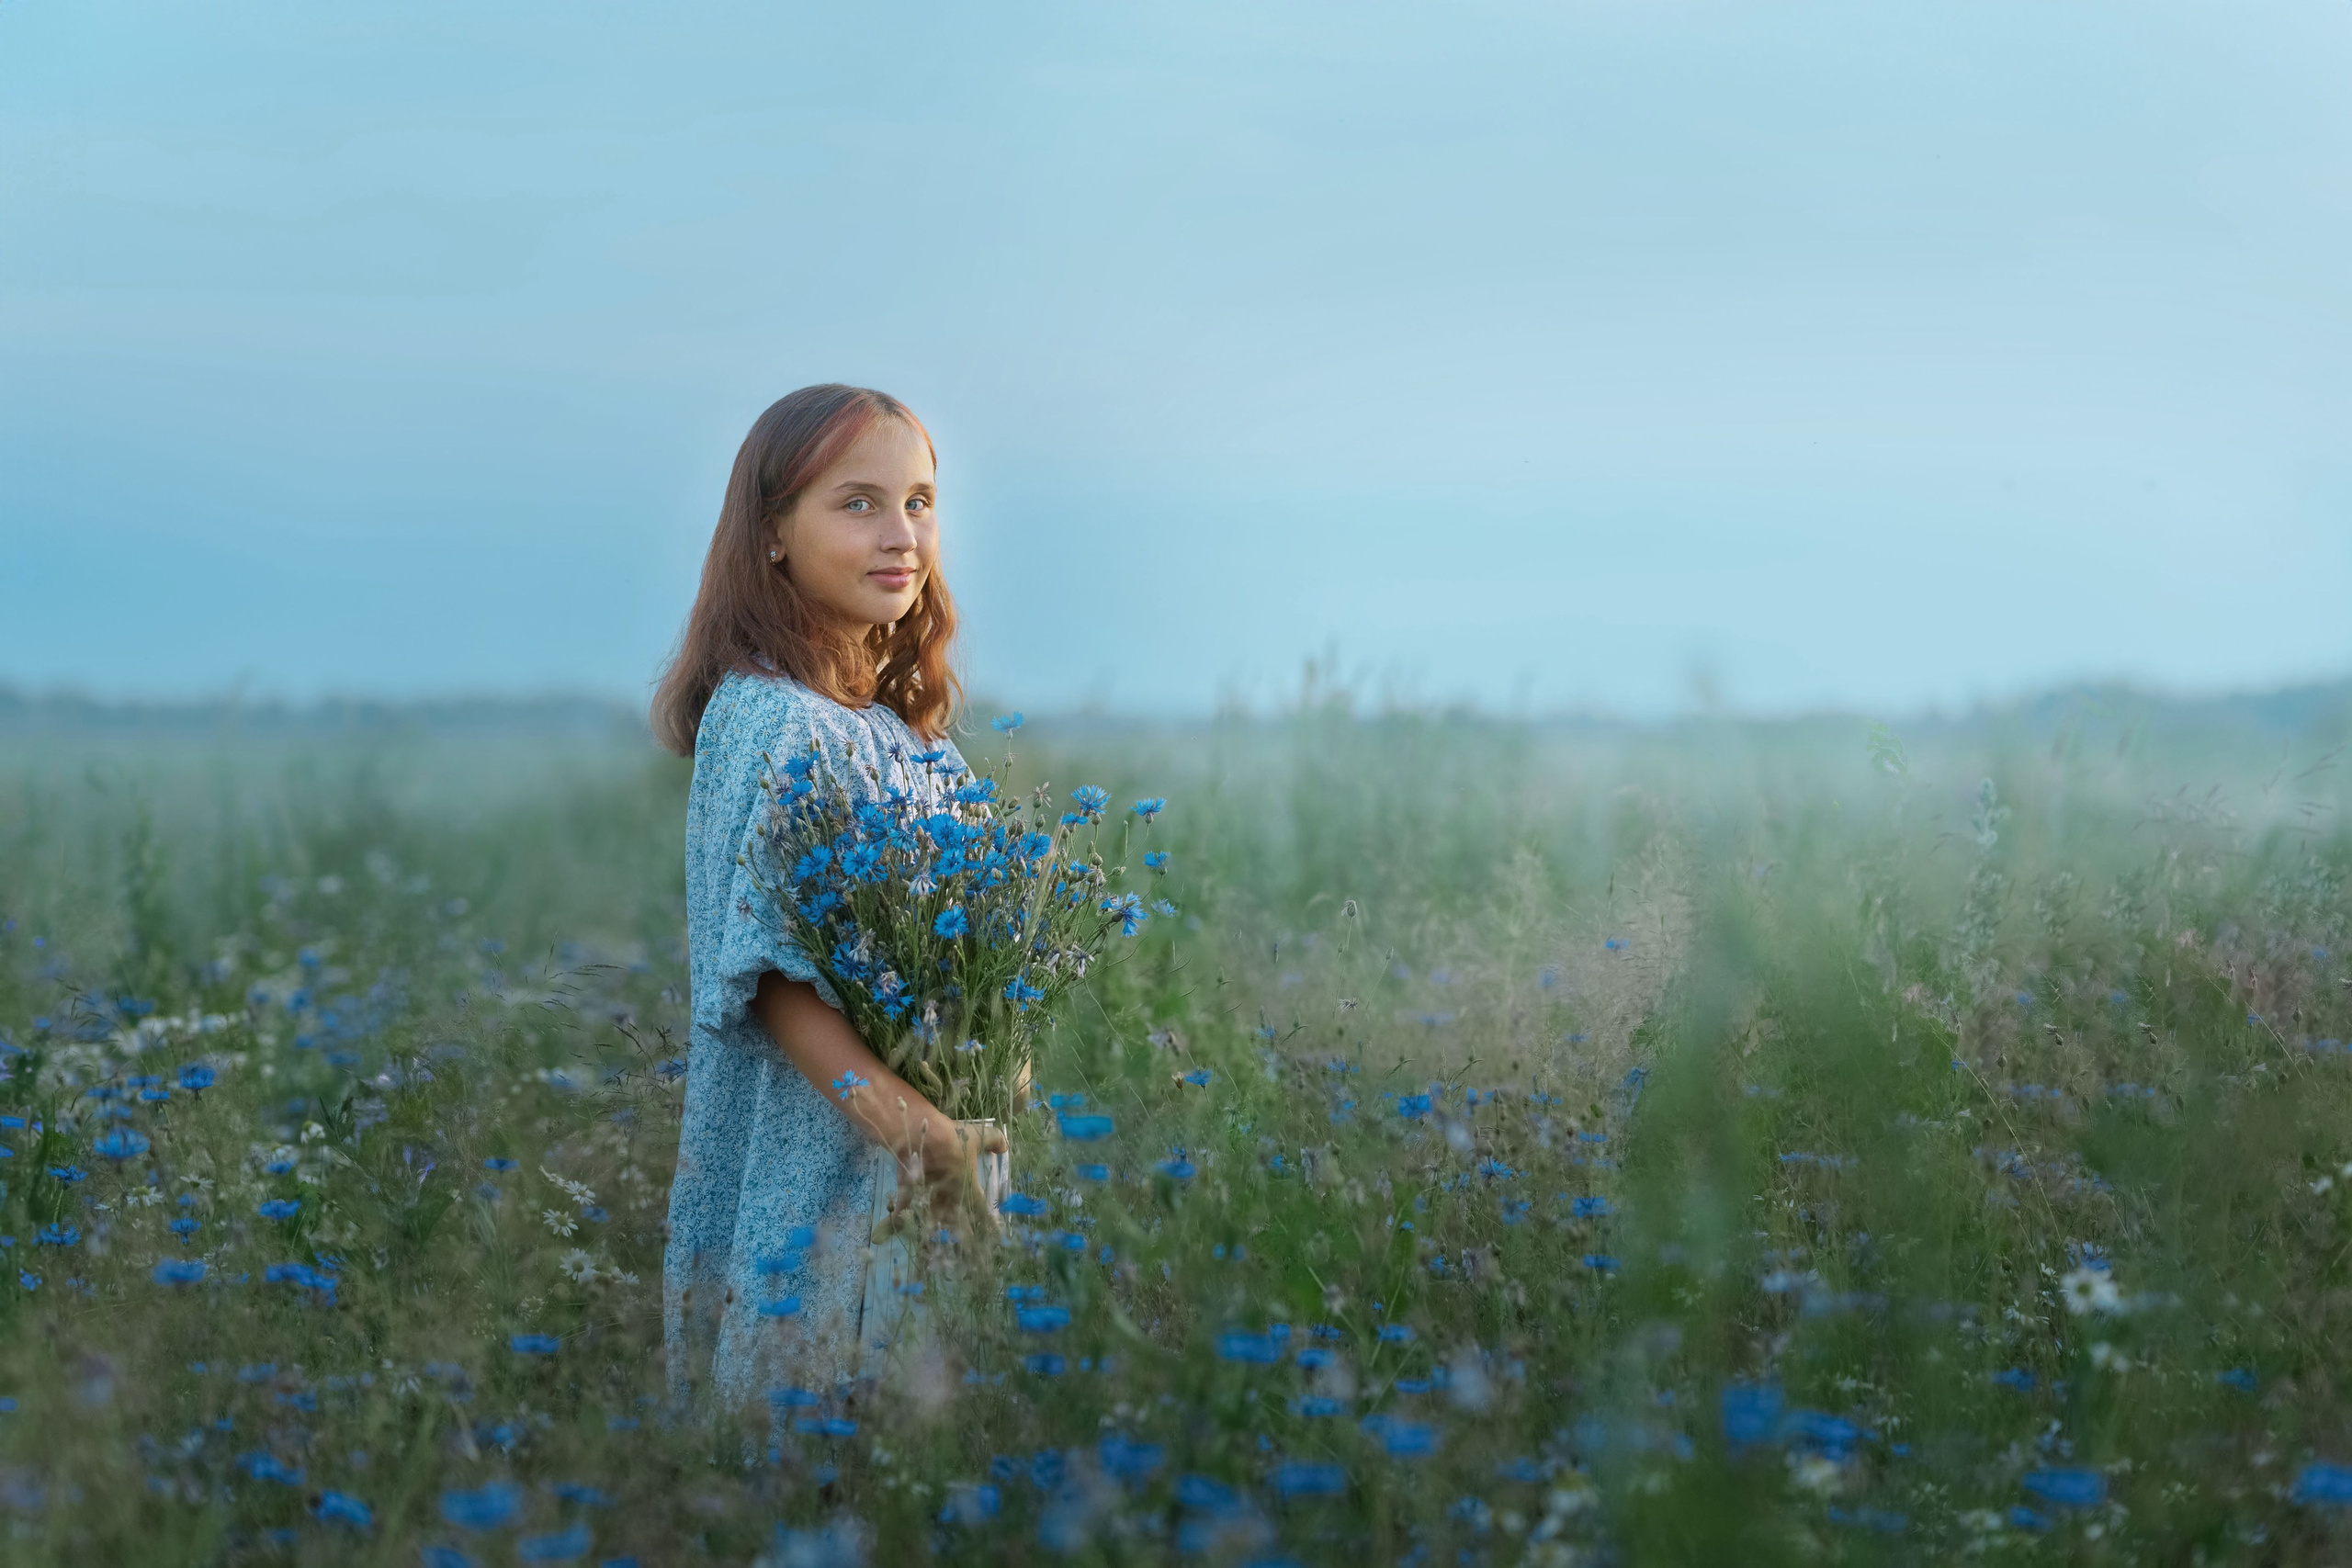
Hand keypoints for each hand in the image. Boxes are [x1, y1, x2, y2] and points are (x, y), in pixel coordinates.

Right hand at [871, 1120, 1006, 1243]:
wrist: (920, 1133)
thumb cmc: (952, 1137)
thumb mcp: (978, 1135)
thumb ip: (995, 1141)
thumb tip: (1005, 1147)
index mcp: (968, 1187)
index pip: (982, 1211)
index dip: (990, 1226)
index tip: (996, 1239)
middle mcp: (949, 1197)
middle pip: (958, 1221)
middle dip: (963, 1235)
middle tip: (968, 1249)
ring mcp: (928, 1197)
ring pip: (934, 1219)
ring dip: (936, 1232)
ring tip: (937, 1246)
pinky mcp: (909, 1192)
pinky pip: (903, 1209)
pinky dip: (896, 1221)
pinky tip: (889, 1234)